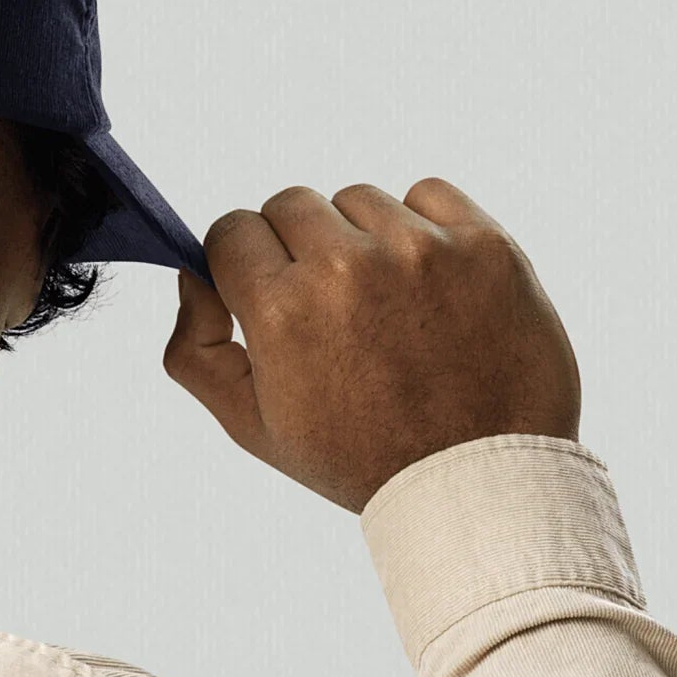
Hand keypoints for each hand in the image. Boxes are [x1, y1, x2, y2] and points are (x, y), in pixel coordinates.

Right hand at [163, 177, 582, 514]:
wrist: (479, 482)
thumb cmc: (362, 458)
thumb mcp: (252, 426)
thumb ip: (196, 350)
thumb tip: (193, 277)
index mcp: (282, 311)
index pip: (231, 230)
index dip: (242, 262)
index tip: (265, 290)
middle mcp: (348, 267)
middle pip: (291, 204)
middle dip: (297, 247)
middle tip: (328, 306)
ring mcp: (421, 250)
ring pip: (358, 200)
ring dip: (360, 238)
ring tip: (385, 304)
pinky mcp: (483, 243)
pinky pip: (429, 194)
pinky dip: (422, 228)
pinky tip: (429, 286)